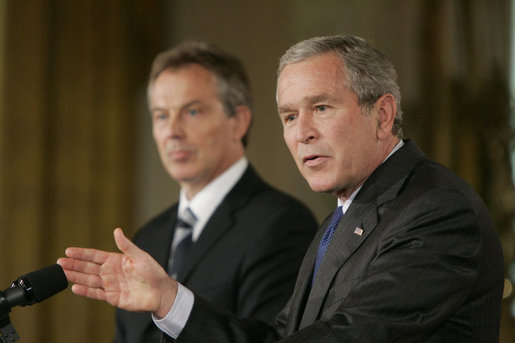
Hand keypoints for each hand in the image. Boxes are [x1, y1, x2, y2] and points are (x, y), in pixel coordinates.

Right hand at [57, 228, 176, 317]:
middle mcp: (110, 272)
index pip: (95, 255)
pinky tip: (75, 288)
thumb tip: (116, 230)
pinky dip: (85, 291)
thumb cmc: (152, 272)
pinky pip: (96, 294)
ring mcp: (110, 285)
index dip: (82, 253)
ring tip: (62, 273)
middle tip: (59, 262)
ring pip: (89, 280)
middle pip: (88, 268)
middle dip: (74, 264)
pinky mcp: (112, 297)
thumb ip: (126, 246)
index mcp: (116, 260)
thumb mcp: (140, 256)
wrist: (160, 292)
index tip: (68, 250)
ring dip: (76, 277)